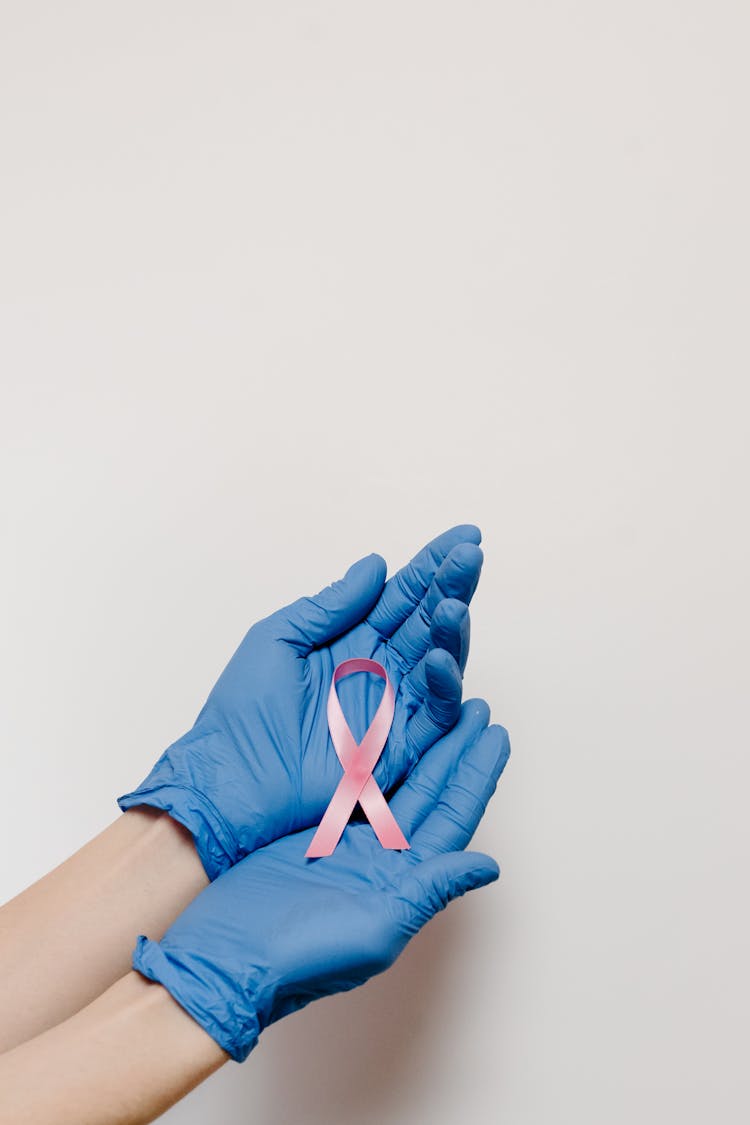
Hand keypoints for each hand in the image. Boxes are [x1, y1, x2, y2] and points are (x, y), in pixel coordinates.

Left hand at [119, 526, 483, 876]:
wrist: (231, 778)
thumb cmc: (242, 713)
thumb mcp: (277, 639)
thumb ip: (330, 605)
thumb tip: (376, 564)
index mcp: (351, 640)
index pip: (402, 595)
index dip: (432, 565)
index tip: (463, 536)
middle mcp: (379, 669)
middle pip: (428, 619)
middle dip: (452, 585)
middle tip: (471, 555)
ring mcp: (392, 706)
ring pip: (439, 660)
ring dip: (452, 629)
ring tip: (454, 603)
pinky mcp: (398, 748)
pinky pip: (433, 713)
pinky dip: (443, 686)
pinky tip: (440, 657)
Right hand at [133, 700, 509, 1060]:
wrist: (227, 955)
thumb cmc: (301, 956)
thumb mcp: (379, 927)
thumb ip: (431, 890)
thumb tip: (489, 866)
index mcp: (407, 882)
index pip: (454, 818)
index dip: (477, 775)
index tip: (495, 734)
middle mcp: (384, 860)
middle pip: (431, 792)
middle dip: (455, 749)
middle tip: (475, 707)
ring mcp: (350, 843)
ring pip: (397, 782)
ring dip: (420, 747)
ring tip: (440, 709)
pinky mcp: (314, 831)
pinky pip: (356, 782)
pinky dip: (373, 755)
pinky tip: (382, 729)